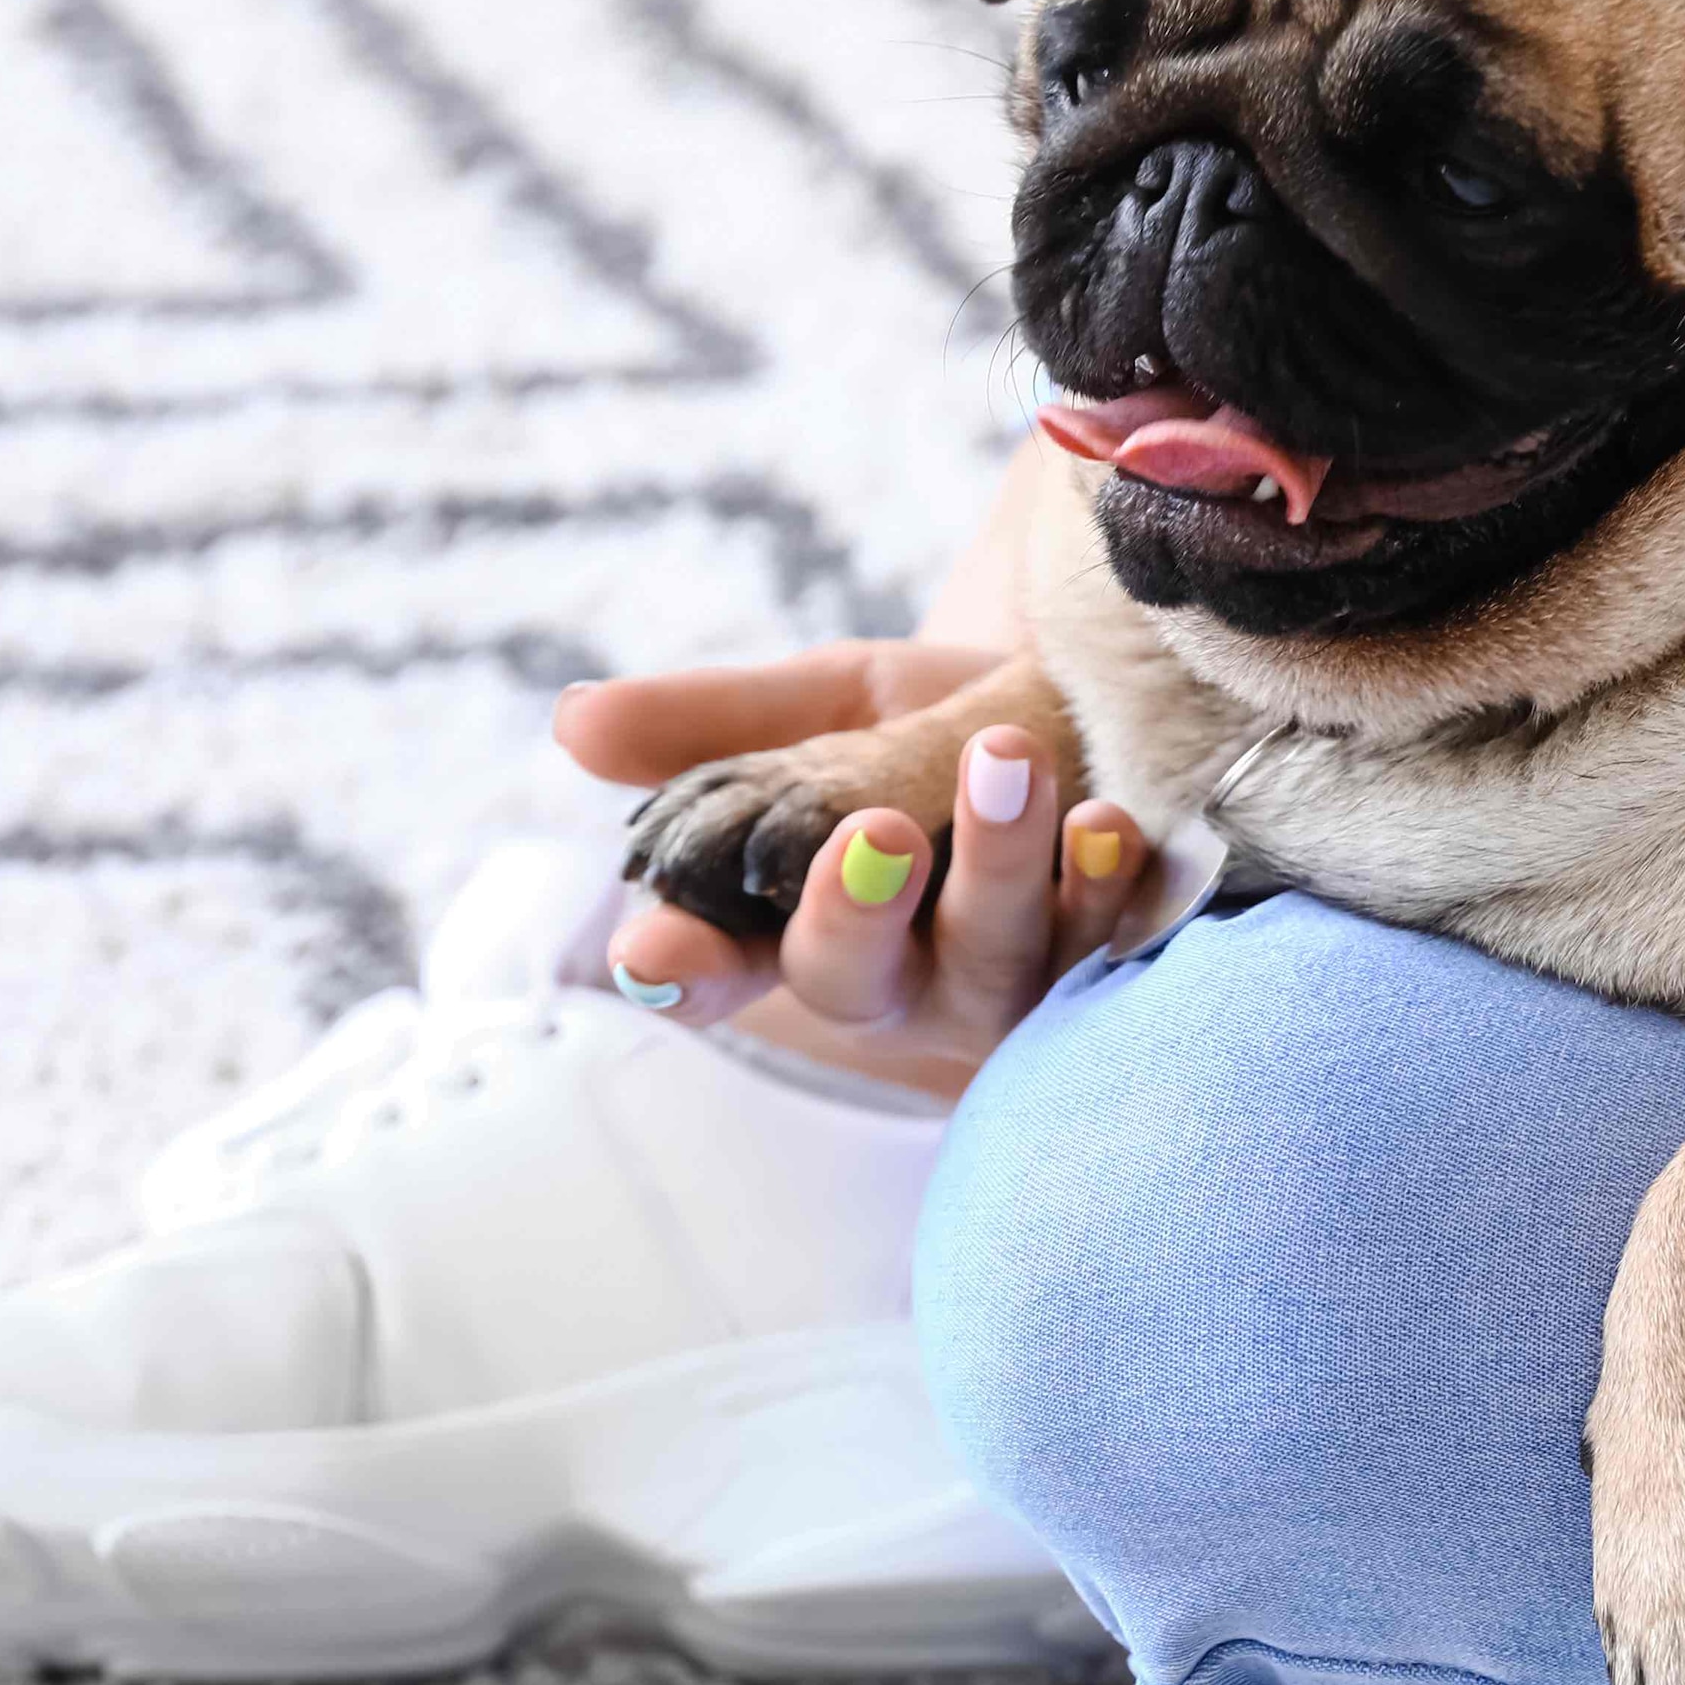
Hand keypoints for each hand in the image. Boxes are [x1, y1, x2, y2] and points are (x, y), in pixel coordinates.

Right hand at [553, 641, 1152, 1101]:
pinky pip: (1113, 939)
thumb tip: (570, 721)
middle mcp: (896, 971)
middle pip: (852, 978)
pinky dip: (1110, 882)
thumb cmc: (931, 731)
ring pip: (997, 958)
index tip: (657, 948)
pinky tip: (1111, 822)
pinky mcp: (1109, 953)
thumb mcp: (820, 708)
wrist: (1088, 706)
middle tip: (873, 832)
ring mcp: (1006, 973)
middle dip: (855, 911)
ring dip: (1002, 864)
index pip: (714, 964)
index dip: (685, 966)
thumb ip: (712, 725)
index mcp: (794, 920)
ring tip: (1008, 759)